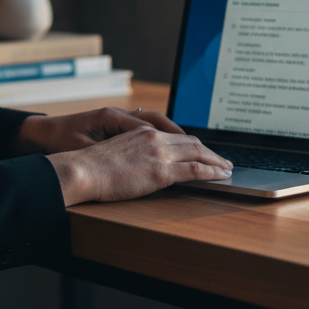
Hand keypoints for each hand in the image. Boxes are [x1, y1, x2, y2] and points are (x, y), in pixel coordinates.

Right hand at [18, 108, 232, 205]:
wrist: (82, 170)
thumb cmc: (91, 166)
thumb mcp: (116, 152)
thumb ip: (134, 153)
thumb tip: (144, 165)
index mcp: (142, 132)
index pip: (176, 136)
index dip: (194, 144)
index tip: (204, 151)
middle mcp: (154, 138)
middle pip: (192, 142)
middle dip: (211, 152)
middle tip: (223, 161)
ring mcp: (159, 153)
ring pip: (198, 153)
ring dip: (216, 162)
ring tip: (227, 169)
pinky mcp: (161, 171)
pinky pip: (195, 170)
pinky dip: (211, 172)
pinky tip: (220, 176)